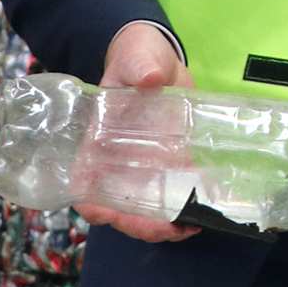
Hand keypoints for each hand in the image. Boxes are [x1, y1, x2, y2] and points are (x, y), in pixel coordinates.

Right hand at [78, 22, 198, 243]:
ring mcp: (142, 167)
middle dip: (140, 225)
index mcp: (96, 143)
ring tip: (190, 226)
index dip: (93, 205)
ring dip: (164, 224)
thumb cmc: (136, 58)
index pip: (84, 185)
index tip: (109, 215)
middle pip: (118, 207)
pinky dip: (183, 206)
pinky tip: (203, 211)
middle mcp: (116, 163)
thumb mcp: (134, 57)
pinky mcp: (167, 164)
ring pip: (145, 208)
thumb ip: (138, 65)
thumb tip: (149, 76)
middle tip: (169, 228)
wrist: (157, 59)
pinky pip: (171, 192)